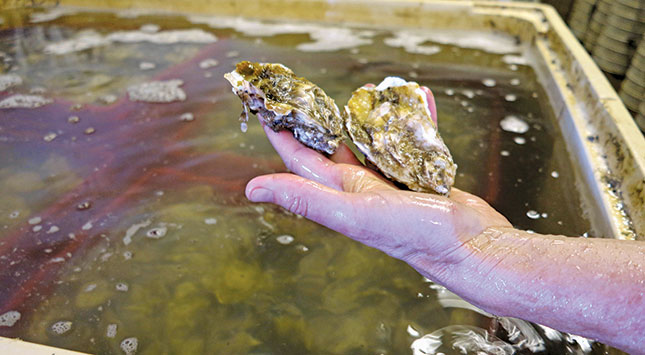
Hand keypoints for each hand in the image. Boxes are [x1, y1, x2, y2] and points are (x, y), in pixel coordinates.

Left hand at [245, 87, 510, 279]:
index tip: (267, 109)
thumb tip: (252, 190)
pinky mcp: (424, 179)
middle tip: (315, 94)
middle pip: (335, 148)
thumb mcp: (356, 213)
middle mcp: (364, 190)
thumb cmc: (417, 236)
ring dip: (371, 117)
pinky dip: (418, 120)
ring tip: (373, 92)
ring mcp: (394, 185)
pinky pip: (415, 143)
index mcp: (342, 195)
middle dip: (323, 120)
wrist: (472, 250)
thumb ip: (308, 198)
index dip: (282, 135)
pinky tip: (422, 101)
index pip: (301, 159)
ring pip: (376, 143)